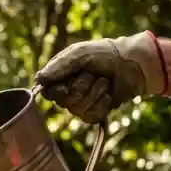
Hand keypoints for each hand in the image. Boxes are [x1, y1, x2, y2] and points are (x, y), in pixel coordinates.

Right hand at [34, 32, 165, 123]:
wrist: (133, 64)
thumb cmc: (105, 54)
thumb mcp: (79, 54)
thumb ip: (58, 66)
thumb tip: (38, 79)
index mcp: (60, 76)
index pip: (47, 91)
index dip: (55, 92)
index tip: (65, 87)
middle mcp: (68, 91)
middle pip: (63, 102)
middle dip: (81, 87)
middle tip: (92, 75)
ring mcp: (81, 103)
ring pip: (77, 109)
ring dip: (94, 93)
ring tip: (104, 82)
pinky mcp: (94, 113)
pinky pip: (90, 116)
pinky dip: (102, 104)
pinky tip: (108, 95)